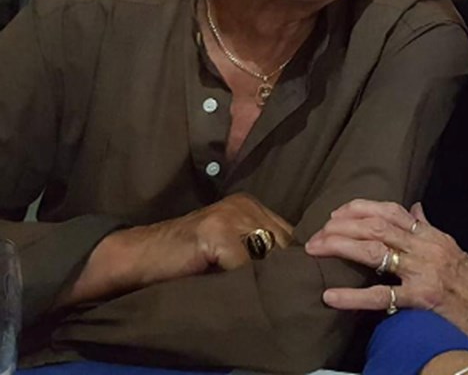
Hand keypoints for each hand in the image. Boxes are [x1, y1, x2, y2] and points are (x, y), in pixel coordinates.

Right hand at [58, 193, 293, 307]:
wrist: (138, 257)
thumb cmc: (183, 260)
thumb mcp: (227, 248)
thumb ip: (255, 251)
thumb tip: (292, 276)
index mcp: (250, 204)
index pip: (289, 234)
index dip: (291, 262)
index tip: (292, 286)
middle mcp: (244, 204)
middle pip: (284, 242)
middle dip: (282, 271)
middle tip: (281, 298)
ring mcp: (230, 215)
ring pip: (267, 254)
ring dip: (266, 279)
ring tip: (261, 300)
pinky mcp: (216, 232)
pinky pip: (244, 265)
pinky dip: (243, 285)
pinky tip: (237, 297)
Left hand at [306, 199, 467, 374]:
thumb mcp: (453, 250)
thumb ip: (429, 228)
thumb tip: (415, 208)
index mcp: (432, 235)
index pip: (391, 210)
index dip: (361, 207)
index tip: (338, 212)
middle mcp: (427, 247)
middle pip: (377, 227)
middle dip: (342, 226)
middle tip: (316, 233)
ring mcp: (424, 271)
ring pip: (375, 250)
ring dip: (341, 247)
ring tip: (316, 248)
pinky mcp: (422, 299)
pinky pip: (381, 296)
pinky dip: (353, 295)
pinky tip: (331, 295)